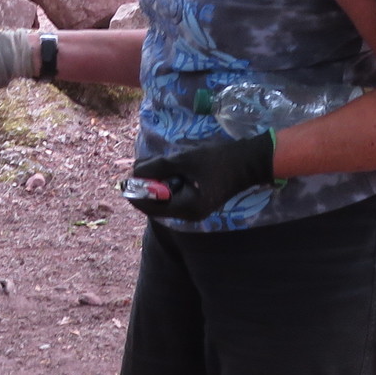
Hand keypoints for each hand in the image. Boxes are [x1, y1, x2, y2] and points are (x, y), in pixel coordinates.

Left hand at [123, 131, 277, 221]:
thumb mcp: (185, 160)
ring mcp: (195, 209)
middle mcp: (190, 214)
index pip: (151, 207)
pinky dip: (170, 182)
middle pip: (157, 204)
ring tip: (157, 164)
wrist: (251, 160)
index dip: (135, 193)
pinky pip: (176, 195)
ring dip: (158, 183)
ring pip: (166, 198)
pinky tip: (171, 167)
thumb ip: (159, 166)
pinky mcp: (199, 201)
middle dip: (147, 186)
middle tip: (142, 166)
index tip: (124, 179)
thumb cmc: (220, 160)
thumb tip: (135, 171)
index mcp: (187, 209)